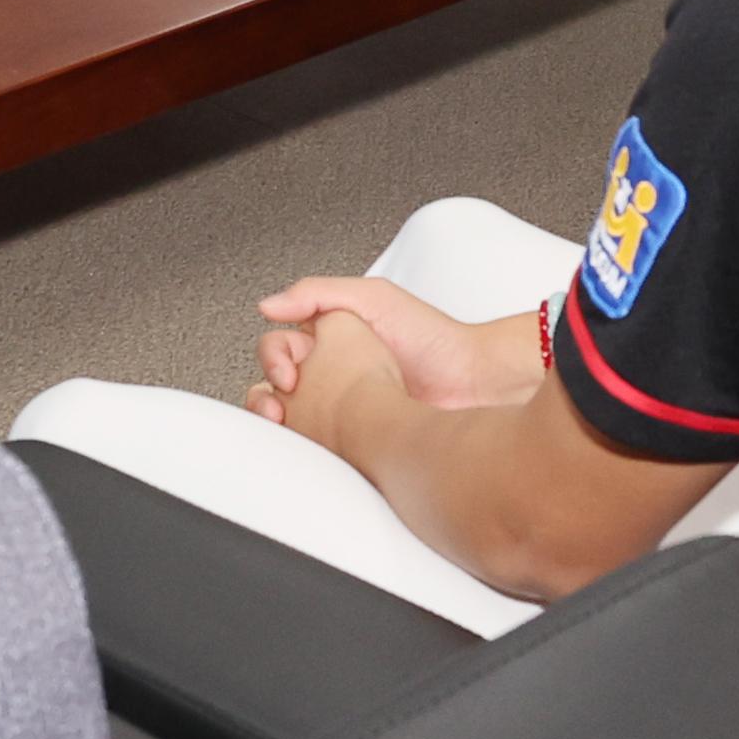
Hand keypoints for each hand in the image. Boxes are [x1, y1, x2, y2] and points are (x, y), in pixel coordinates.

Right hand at [247, 275, 540, 447]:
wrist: (472, 383)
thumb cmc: (433, 339)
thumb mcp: (373, 297)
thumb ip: (317, 293)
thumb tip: (268, 306)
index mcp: (329, 339)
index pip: (278, 346)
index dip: (274, 357)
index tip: (290, 372)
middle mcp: (331, 374)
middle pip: (273, 385)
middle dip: (265, 395)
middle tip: (282, 404)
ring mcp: (341, 410)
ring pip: (288, 418)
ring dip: (277, 422)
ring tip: (287, 425)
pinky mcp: (354, 440)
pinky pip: (317, 445)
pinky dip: (305, 445)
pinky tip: (313, 440)